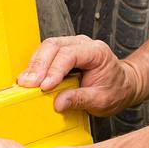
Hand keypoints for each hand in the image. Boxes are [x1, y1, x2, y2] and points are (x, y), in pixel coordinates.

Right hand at [17, 35, 140, 116]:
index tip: (44, 86)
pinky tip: (30, 78)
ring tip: (25, 82)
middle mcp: (83, 44)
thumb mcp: (102, 100)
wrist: (123, 85)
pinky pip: (46, 53)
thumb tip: (58, 103)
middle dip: (38, 65)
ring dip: (34, 65)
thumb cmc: (116, 90)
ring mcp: (72, 46)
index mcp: (97, 52)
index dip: (54, 70)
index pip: (70, 55)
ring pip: (47, 47)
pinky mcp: (63, 52)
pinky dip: (36, 65)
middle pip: (54, 46)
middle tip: (27, 84)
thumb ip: (80, 100)